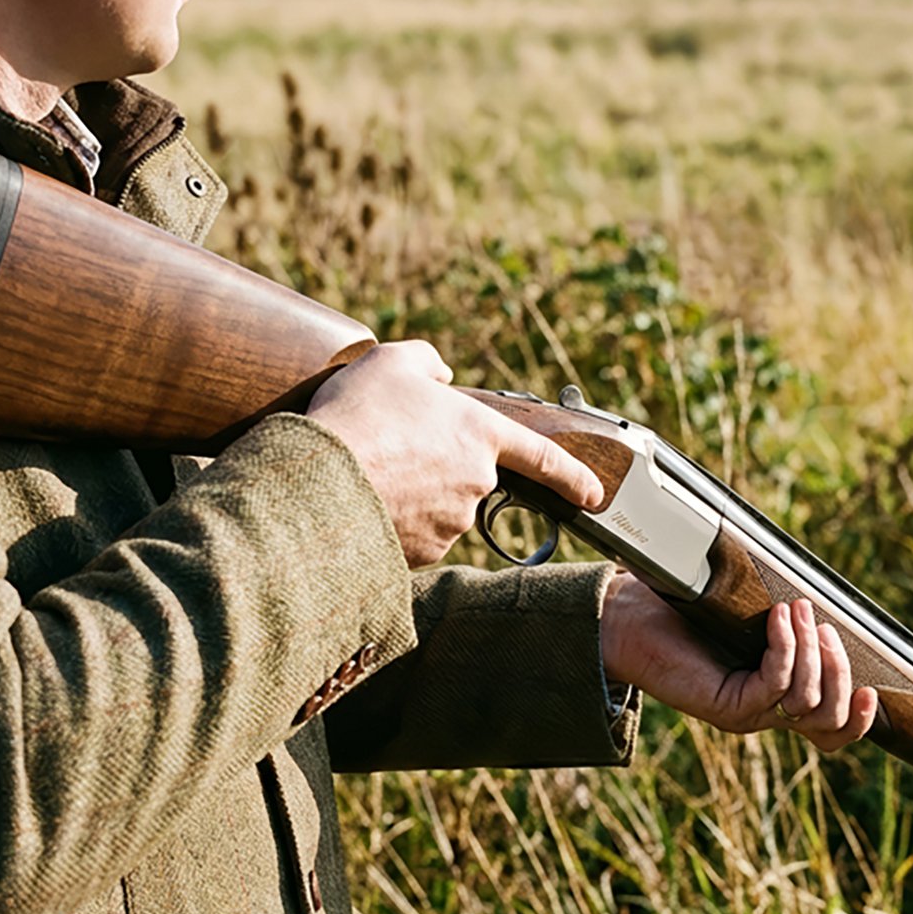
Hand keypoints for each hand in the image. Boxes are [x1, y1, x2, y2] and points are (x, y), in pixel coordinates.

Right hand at [306, 342, 602, 567]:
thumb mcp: (393, 361)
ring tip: (371, 471)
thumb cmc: (359, 415)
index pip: (543, 458)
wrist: (319, 480)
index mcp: (481, 434)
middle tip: (394, 448)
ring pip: (440, 507)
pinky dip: (396, 521)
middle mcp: (476, 482)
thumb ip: (428, 361)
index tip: (593, 494)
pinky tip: (366, 500)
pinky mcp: (423, 552)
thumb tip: (441, 374)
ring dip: (414, 494)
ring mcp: (451, 522)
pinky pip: (415, 535)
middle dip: (439, 467)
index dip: (572, 476)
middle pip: (469, 477)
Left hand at [600, 572, 876, 752]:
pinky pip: (775, 684)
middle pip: (828, 722)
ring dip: (814, 651)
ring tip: (799, 610)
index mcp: (775, 699)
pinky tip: (780, 617)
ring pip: (806, 702)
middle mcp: (763, 713)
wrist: (626, 621)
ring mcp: (745, 713)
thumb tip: (820, 594)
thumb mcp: (745, 615)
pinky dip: (787, 648)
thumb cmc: (681, 611)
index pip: (830, 732)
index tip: (871, 689)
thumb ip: (782, 618)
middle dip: (840, 671)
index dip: (857, 719)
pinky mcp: (726, 706)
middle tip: (827, 627)